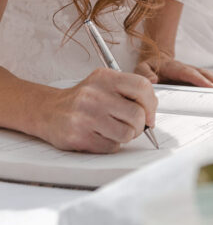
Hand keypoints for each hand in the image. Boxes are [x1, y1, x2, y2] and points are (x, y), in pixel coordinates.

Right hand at [39, 69, 156, 153]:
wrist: (49, 111)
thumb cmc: (84, 99)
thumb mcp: (105, 84)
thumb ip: (129, 92)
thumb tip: (152, 113)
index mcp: (105, 77)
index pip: (142, 86)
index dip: (151, 104)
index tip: (149, 115)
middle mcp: (94, 95)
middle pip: (137, 114)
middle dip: (140, 125)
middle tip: (132, 126)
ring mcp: (85, 116)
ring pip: (126, 133)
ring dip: (126, 136)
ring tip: (115, 131)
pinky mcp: (78, 136)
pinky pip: (111, 147)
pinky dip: (112, 145)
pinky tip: (101, 136)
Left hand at [135, 50, 212, 87]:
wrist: (154, 60)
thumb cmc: (148, 67)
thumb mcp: (140, 68)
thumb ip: (145, 74)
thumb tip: (153, 81)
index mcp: (174, 67)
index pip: (189, 73)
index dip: (200, 79)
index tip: (209, 86)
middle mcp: (186, 68)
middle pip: (203, 73)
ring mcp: (191, 72)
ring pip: (208, 75)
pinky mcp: (194, 77)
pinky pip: (208, 79)